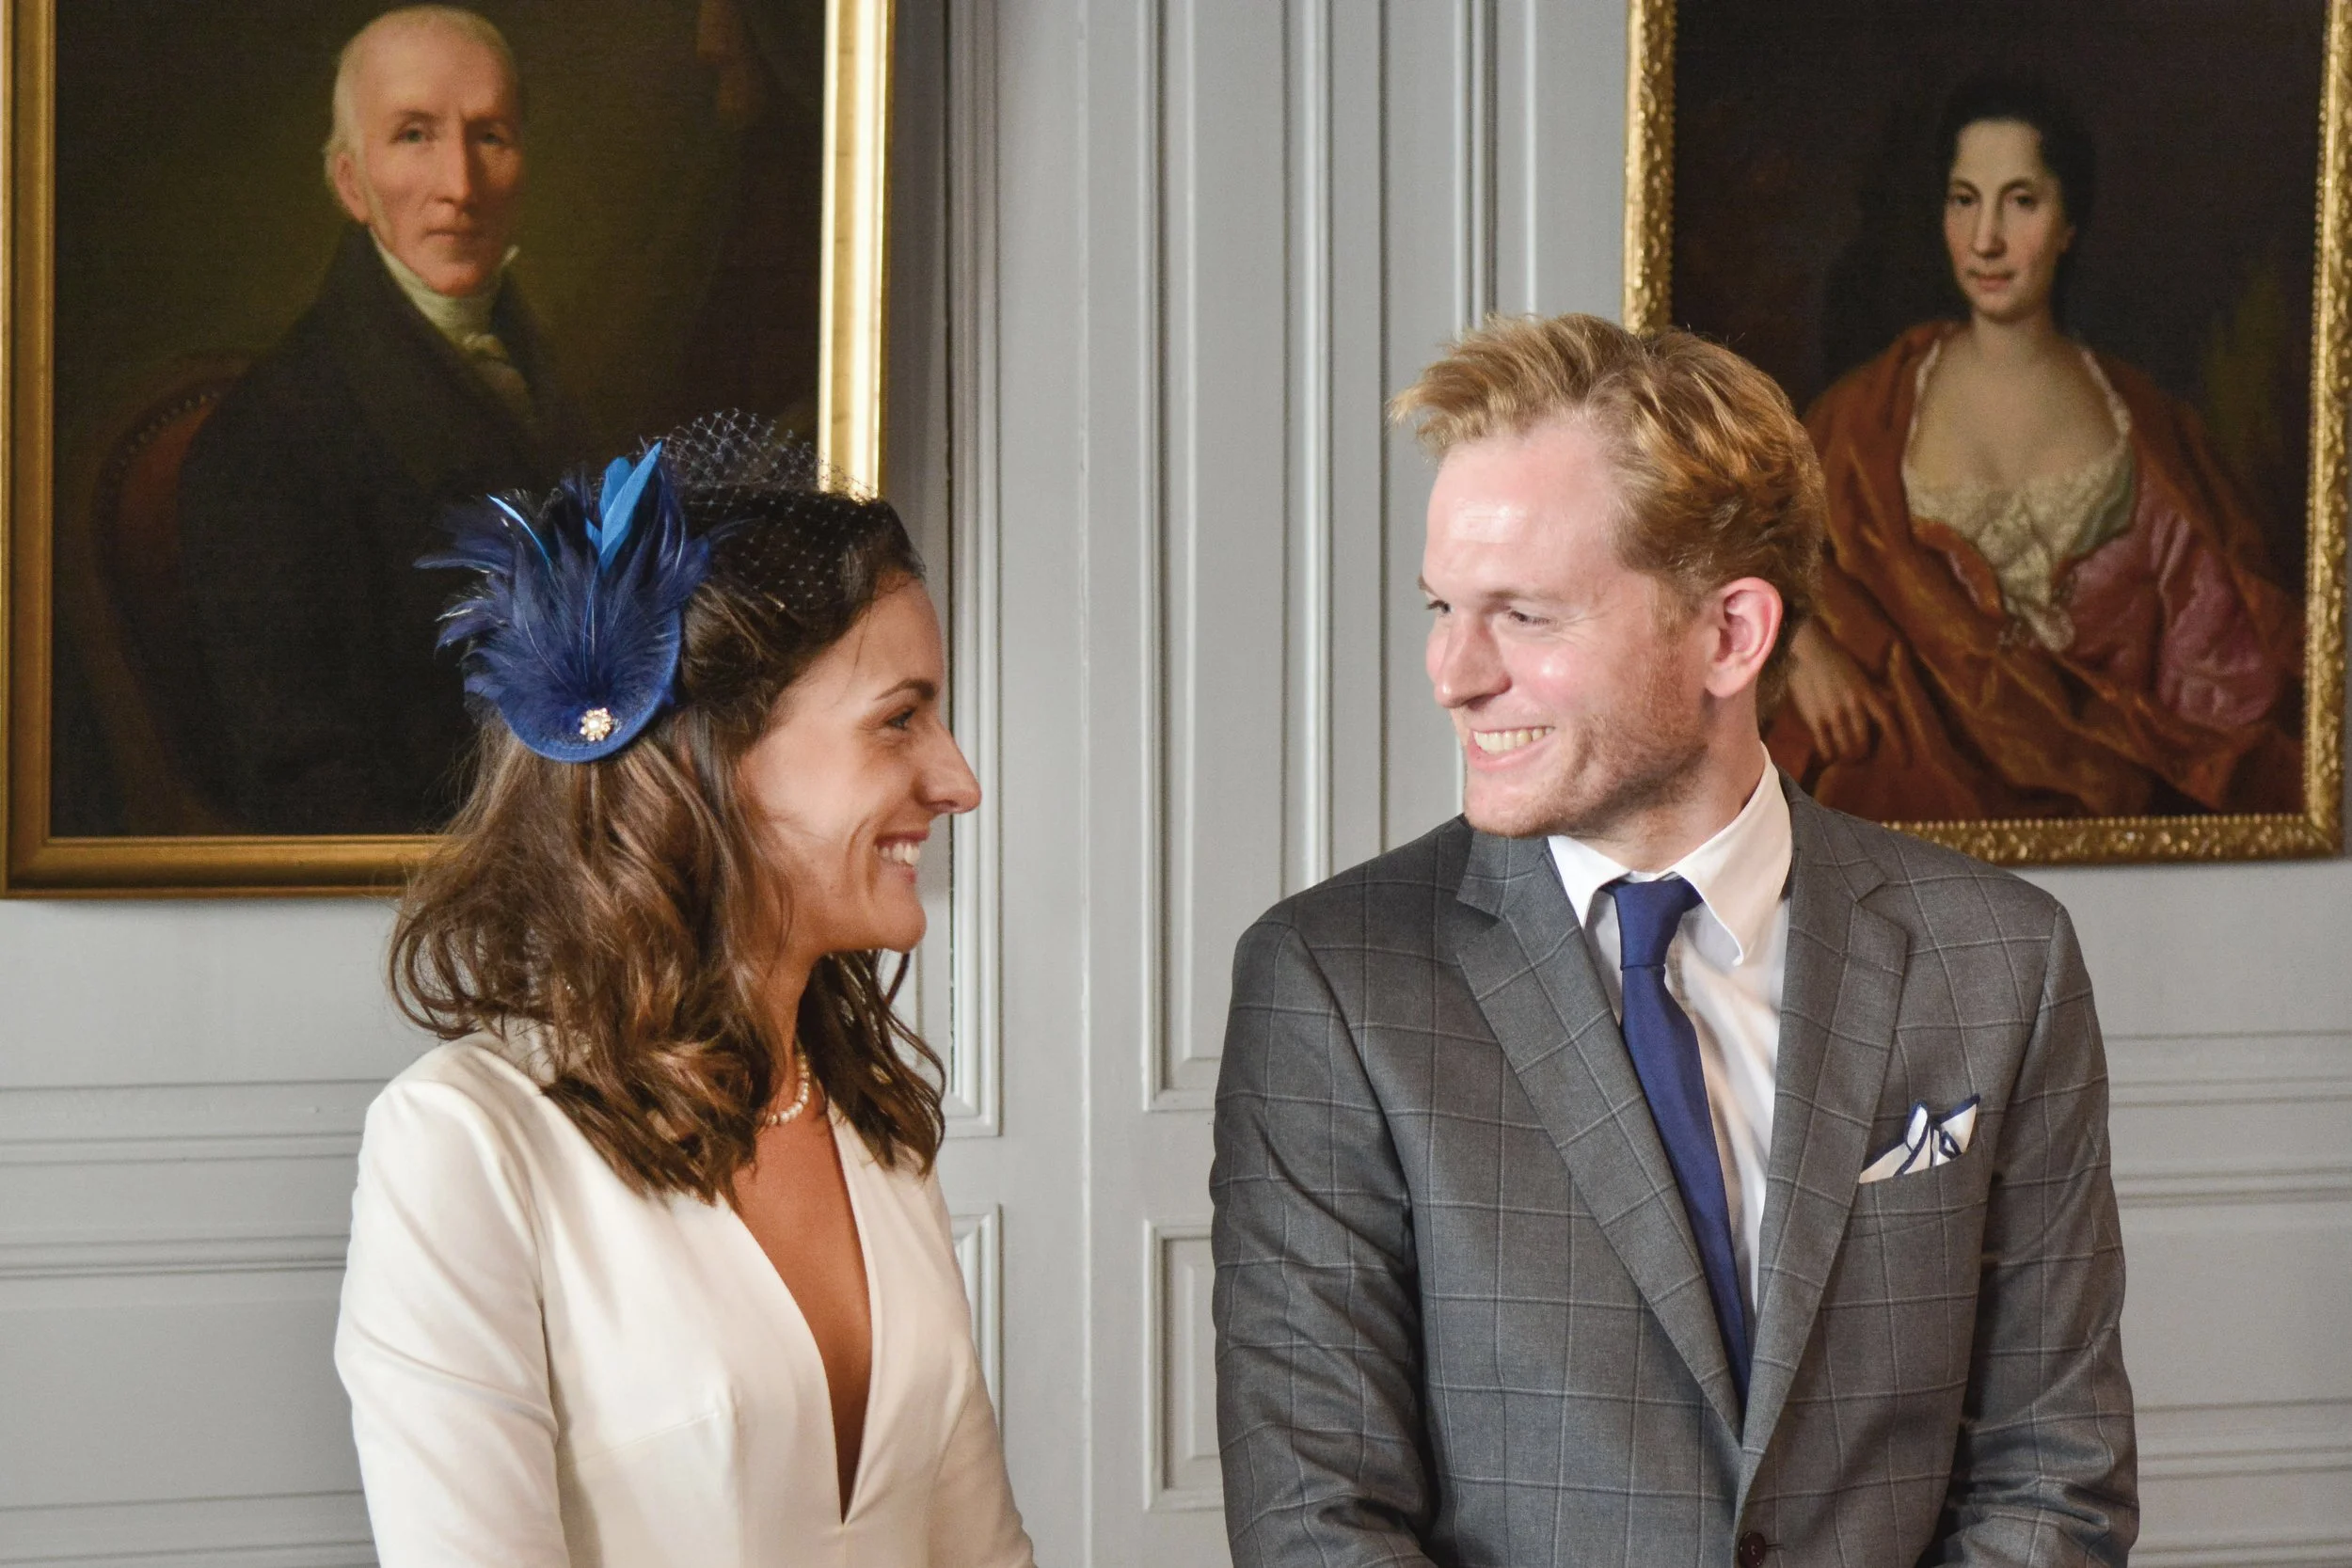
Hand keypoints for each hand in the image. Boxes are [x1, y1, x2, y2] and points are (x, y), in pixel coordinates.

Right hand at [1785, 623, 1895, 761]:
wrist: (1808, 652)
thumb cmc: (1837, 661)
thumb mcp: (1862, 673)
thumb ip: (1877, 689)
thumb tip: (1894, 699)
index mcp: (1867, 694)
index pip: (1888, 722)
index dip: (1898, 744)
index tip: (1905, 762)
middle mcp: (1853, 706)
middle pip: (1863, 742)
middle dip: (1863, 754)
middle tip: (1860, 757)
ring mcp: (1833, 714)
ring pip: (1845, 747)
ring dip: (1846, 756)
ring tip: (1845, 758)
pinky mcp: (1815, 718)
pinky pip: (1824, 745)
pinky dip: (1828, 754)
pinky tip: (1829, 755)